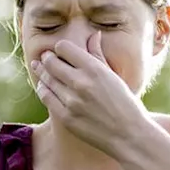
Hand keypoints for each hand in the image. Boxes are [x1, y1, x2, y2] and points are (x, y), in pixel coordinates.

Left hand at [31, 31, 153, 155]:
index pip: (64, 47)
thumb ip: (98, 55)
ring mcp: (72, 101)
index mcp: (94, 69)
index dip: (61, 47)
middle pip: (52, 62)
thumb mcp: (113, 75)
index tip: (60, 50)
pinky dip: (43, 88)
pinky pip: (46, 97)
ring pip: (47, 79)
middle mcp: (81, 83)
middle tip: (46, 57)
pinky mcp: (66, 117)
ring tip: (39, 68)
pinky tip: (44, 85)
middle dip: (47, 58)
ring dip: (42, 72)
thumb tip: (93, 35)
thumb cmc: (124, 103)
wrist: (129, 134)